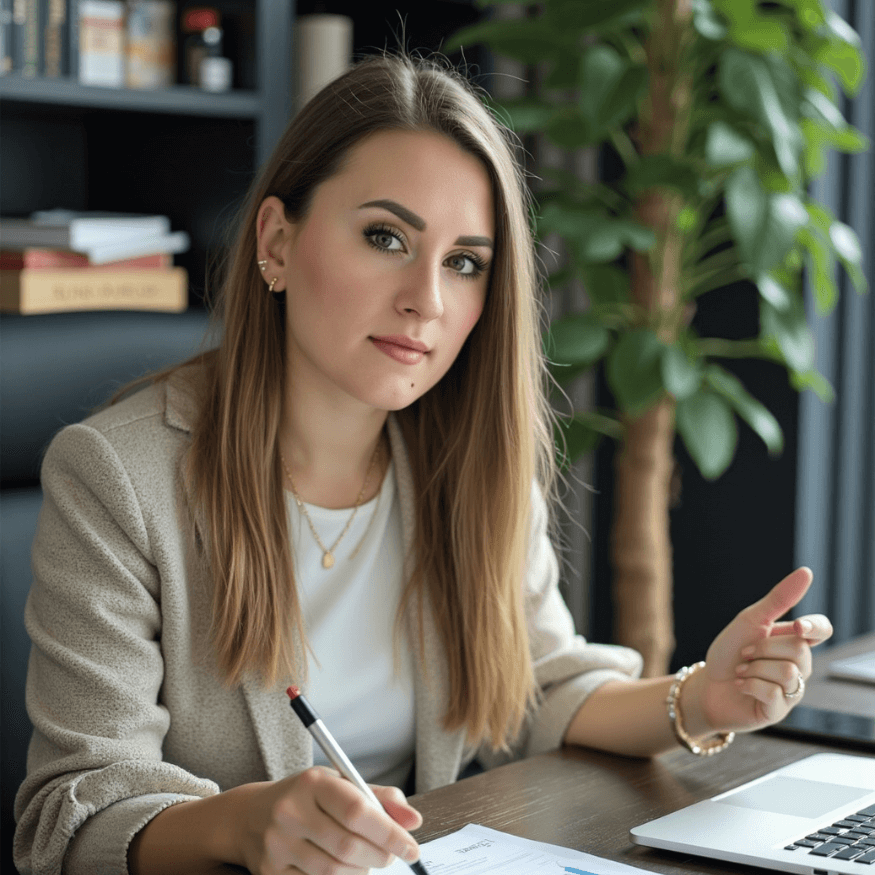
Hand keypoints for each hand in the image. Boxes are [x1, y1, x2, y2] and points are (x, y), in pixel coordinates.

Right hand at [236, 767, 422, 874]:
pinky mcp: (270, 872)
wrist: (250, 816)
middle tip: (390, 856)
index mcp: (312, 782)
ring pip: (333, 871)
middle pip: (348, 846)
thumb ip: (380, 798)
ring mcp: (277, 844)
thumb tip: (413, 820)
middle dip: (379, 855)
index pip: (358, 811)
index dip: (390, 832)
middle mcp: (291, 811)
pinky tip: (343, 869)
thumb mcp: (340, 784)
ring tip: (365, 860)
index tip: (411, 846)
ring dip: (360, 870)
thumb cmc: (307, 798)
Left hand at [697, 567, 832, 733]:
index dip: (815, 626)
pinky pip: (774, 694)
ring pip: (788, 673)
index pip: (822, 630)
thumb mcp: (750, 620)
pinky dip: (750, 685)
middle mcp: (799, 666)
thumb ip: (778, 599)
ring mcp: (792, 690)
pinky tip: (741, 685)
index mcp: (793, 640)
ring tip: (742, 670)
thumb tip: (806, 572)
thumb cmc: (729, 651)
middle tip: (745, 654)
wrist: (706, 683)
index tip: (798, 626)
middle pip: (799, 650)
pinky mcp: (779, 710)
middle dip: (763, 648)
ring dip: (755, 668)